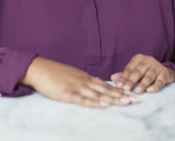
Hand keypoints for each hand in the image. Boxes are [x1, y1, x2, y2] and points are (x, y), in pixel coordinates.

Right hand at [20, 57, 137, 107]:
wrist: (37, 69)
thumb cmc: (52, 73)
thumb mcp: (70, 75)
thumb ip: (81, 81)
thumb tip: (92, 86)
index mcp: (84, 77)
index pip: (105, 84)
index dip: (119, 90)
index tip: (131, 94)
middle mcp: (84, 81)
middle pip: (106, 89)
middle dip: (122, 95)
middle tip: (136, 99)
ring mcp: (76, 87)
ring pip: (99, 94)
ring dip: (113, 98)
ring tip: (126, 102)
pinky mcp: (67, 93)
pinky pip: (83, 99)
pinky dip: (95, 102)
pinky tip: (104, 105)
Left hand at [111, 54, 174, 94]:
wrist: (164, 72)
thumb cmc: (146, 72)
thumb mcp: (135, 72)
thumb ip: (124, 75)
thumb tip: (112, 78)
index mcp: (138, 59)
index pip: (129, 68)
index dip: (123, 77)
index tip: (118, 86)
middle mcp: (148, 60)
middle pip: (138, 72)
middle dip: (131, 81)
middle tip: (126, 89)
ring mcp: (157, 66)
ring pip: (148, 76)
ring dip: (142, 84)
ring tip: (136, 91)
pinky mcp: (165, 73)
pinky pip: (160, 81)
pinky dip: (155, 86)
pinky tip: (150, 91)